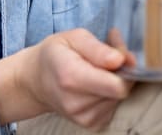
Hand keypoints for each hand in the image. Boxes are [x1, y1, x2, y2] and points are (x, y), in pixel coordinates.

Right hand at [0, 29, 132, 129]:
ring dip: (115, 82)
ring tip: (98, 70)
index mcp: (71, 77)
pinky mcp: (90, 124)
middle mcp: (76, 102)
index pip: (116, 85)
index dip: (126, 67)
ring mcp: (82, 117)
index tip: (120, 53)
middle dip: (121, 71)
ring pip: (119, 98)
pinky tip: (97, 84)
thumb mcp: (74, 37)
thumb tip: (121, 59)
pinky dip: (110, 94)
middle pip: (121, 90)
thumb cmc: (56, 54)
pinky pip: (114, 107)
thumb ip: (99, 48)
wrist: (35, 81)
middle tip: (109, 56)